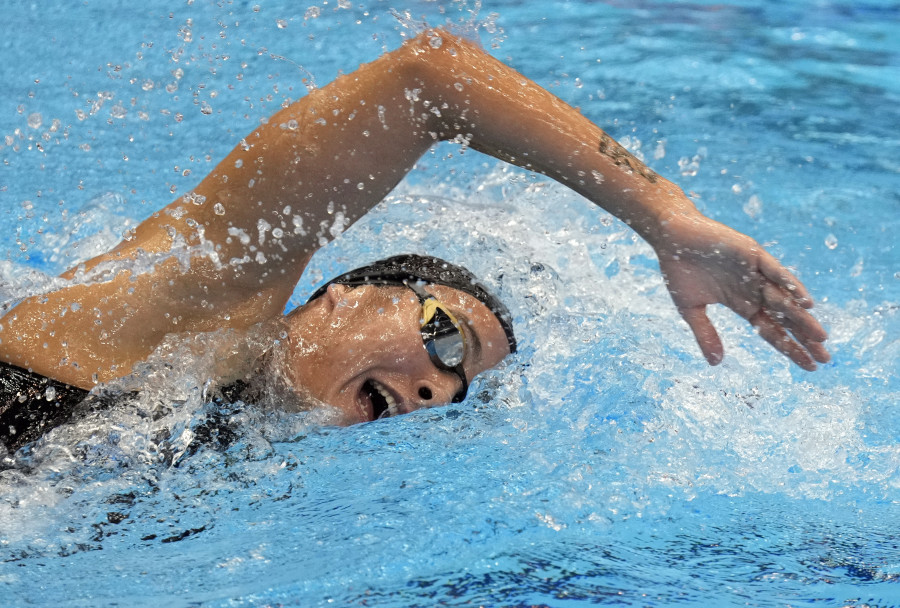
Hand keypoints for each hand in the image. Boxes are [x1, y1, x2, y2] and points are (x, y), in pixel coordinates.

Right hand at [653, 212, 829, 369]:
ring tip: (820, 337)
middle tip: (826, 359)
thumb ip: (705, 334)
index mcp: (743, 304)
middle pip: (785, 318)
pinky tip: (805, 302)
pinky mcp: (753, 254)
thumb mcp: (690, 309)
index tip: (809, 367)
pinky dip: (790, 285)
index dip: (790, 348)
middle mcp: (755, 290)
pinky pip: (775, 271)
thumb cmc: (679, 269)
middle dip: (805, 338)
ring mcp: (756, 272)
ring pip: (784, 299)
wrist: (671, 237)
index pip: (772, 331)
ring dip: (802, 318)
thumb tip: (716, 364)